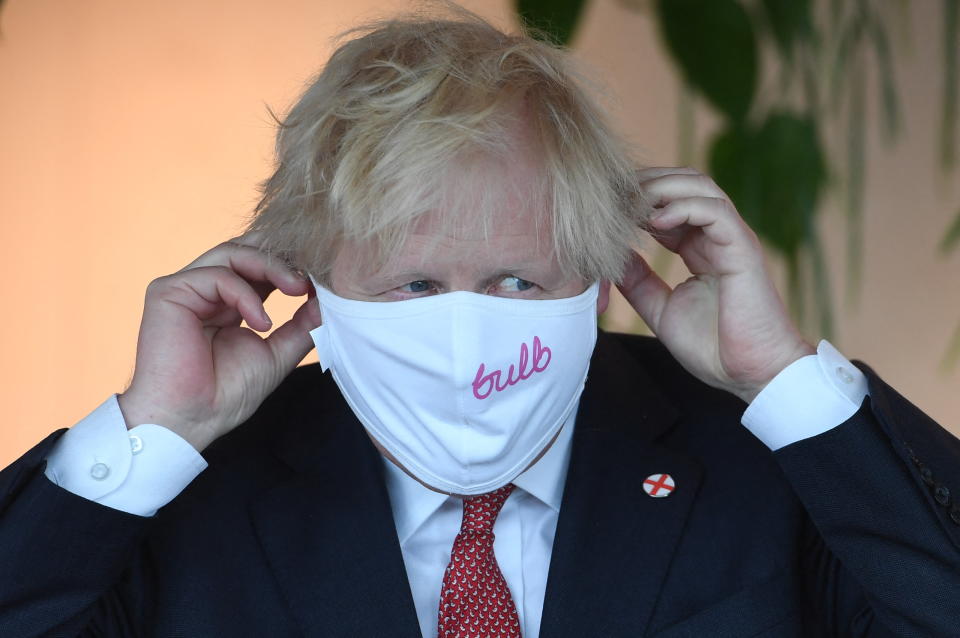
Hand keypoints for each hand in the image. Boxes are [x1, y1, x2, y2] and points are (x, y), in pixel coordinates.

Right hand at [117, 235, 320, 450]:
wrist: (189, 420)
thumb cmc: (226, 394)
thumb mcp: (278, 353)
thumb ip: (302, 325)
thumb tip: (328, 300)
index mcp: (228, 302)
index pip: (260, 266)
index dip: (291, 266)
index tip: (322, 278)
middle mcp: (205, 290)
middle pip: (247, 250)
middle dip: (284, 258)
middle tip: (313, 275)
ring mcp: (186, 288)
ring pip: (234, 253)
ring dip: (272, 267)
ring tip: (298, 289)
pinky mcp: (169, 291)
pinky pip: (218, 276)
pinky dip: (247, 295)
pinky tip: (262, 323)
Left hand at [617, 167, 813, 403]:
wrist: (753, 375)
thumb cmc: (713, 348)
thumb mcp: (661, 310)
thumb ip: (638, 282)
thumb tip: (612, 259)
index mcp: (699, 248)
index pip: (668, 204)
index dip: (637, 200)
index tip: (605, 208)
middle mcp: (717, 237)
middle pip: (683, 184)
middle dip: (646, 183)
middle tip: (612, 195)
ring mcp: (732, 239)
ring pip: (700, 188)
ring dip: (661, 188)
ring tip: (631, 204)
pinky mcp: (743, 249)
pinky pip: (715, 211)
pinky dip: (683, 207)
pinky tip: (654, 221)